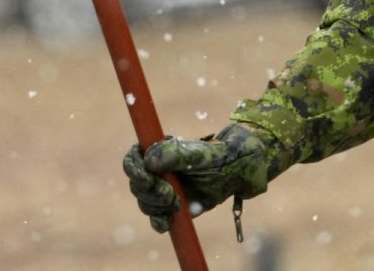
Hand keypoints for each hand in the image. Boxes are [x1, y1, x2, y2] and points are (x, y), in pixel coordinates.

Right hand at [121, 123, 273, 232]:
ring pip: (145, 202)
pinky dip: (159, 222)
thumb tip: (148, 161)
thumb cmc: (220, 156)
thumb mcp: (199, 153)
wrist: (240, 172)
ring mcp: (165, 189)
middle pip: (136, 184)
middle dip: (149, 192)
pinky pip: (157, 218)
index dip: (134, 169)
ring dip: (156, 206)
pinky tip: (168, 222)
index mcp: (158, 151)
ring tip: (177, 203)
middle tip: (171, 194)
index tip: (148, 178)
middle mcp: (158, 170)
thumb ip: (175, 154)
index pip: (133, 159)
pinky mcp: (174, 207)